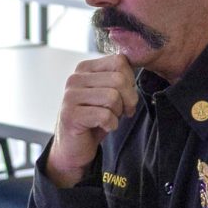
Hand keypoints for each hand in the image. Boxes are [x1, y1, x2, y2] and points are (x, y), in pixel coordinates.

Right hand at [44, 54, 136, 186]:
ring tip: (110, 118)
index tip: (126, 96)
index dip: (130, 80)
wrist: (75, 146)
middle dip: (129, 99)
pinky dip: (111, 124)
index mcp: (85, 69)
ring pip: (113, 97)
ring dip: (118, 112)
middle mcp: (74, 79)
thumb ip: (120, 78)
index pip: (119, 61)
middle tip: (123, 111)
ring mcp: (70, 97)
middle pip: (119, 79)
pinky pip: (105, 115)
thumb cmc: (96, 118)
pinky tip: (103, 127)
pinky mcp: (70, 115)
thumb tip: (137, 64)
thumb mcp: (110, 93)